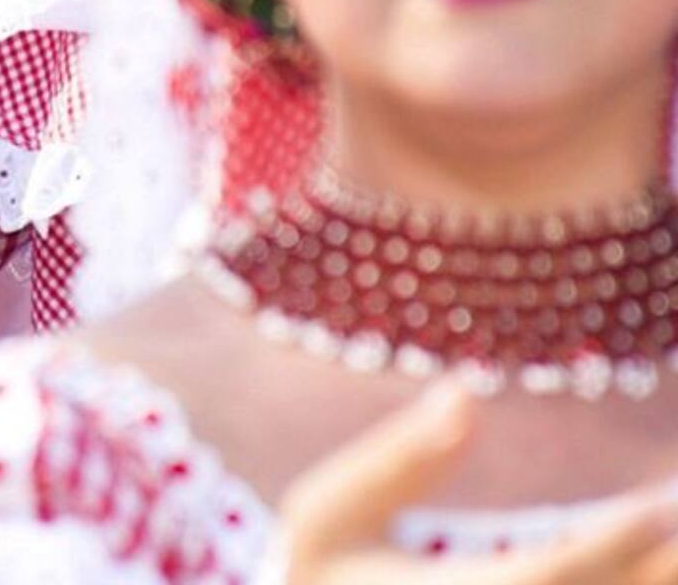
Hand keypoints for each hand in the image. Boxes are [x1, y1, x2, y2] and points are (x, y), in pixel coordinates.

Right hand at [271, 382, 677, 583]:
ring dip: (647, 581)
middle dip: (657, 571)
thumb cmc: (317, 580)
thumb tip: (466, 392)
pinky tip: (648, 565)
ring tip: (677, 533)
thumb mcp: (328, 514)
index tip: (660, 502)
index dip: (607, 543)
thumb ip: (395, 459)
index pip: (537, 578)